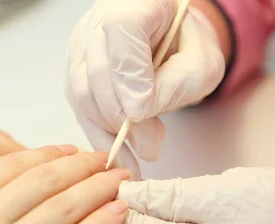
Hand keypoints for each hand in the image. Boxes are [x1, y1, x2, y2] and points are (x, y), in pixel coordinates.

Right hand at [66, 0, 225, 174]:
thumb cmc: (188, 48)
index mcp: (135, 3)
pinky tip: (118, 158)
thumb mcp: (200, 65)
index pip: (121, 33)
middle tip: (151, 147)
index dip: (129, 76)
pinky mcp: (74, 73)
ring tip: (140, 154)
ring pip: (82, 94)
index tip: (143, 112)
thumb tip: (138, 117)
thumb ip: (173, 86)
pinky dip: (99, 137)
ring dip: (110, 131)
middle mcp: (98, 21)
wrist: (172, 41)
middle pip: (96, 71)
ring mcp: (80, 47)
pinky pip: (80, 109)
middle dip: (122, 117)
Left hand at [116, 167, 274, 223]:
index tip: (101, 168)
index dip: (109, 196)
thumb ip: (170, 196)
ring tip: (117, 175)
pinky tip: (141, 192)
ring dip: (128, 205)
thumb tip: (123, 191)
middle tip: (105, 168)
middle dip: (112, 202)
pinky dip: (146, 211)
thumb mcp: (223, 195)